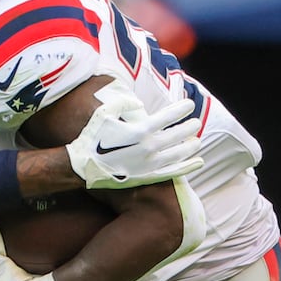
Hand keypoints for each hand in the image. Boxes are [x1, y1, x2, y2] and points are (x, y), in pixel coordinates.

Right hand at [65, 87, 202, 188]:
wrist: (81, 165)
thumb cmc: (91, 137)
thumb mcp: (104, 113)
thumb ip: (124, 104)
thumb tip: (138, 103)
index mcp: (140, 130)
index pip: (168, 116)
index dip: (181, 109)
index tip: (190, 105)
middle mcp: (148, 147)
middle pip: (177, 135)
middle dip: (189, 127)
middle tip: (196, 122)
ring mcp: (149, 164)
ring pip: (178, 154)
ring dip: (191, 146)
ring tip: (198, 141)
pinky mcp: (147, 177)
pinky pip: (173, 172)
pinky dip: (187, 167)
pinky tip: (198, 162)